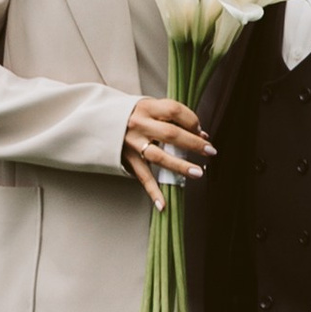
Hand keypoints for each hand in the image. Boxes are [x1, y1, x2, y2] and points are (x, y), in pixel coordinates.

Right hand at [121, 96, 212, 210]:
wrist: (100, 122)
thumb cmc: (134, 115)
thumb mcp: (150, 108)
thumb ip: (172, 117)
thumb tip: (200, 133)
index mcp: (147, 107)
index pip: (174, 110)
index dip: (191, 120)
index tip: (202, 130)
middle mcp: (138, 124)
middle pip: (170, 134)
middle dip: (193, 143)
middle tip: (210, 151)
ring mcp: (132, 143)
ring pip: (159, 156)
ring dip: (180, 166)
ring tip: (197, 173)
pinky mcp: (127, 159)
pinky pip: (143, 177)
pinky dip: (153, 191)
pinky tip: (163, 204)